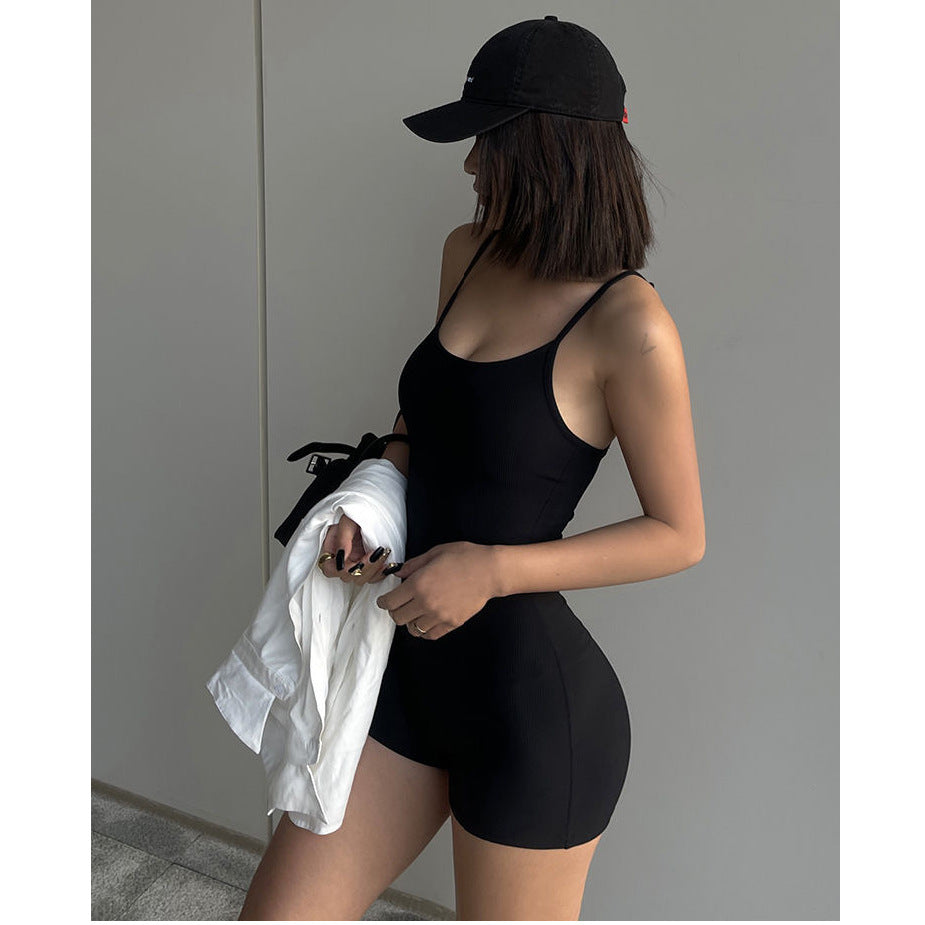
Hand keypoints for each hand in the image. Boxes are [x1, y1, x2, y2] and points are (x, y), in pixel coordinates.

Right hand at [318, 514, 395, 585]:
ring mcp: (355, 564)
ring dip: (375, 570)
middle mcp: (342, 561)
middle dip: (366, 568)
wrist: (369, 511)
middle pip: (349, 577)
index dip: (347, 569)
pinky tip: (389, 563)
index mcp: (332, 551)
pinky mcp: (368, 566)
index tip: (363, 557)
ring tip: (384, 554)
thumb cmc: (355, 514)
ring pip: (363, 579)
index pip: (332, 570)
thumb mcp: (347, 522)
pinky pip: (374, 576)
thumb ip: (343, 539)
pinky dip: (382, 572)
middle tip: (379, 553)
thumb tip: (341, 558)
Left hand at [374, 541, 499, 639]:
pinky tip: (427, 619)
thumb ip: (413, 565)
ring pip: (412, 629)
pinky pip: (430, 635)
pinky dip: (425, 630)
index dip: (383, 601)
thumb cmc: (464, 557)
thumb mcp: (435, 553)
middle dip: (395, 610)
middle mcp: (426, 603)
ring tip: (415, 611)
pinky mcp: (451, 623)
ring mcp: (439, 616)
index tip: (384, 600)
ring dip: (410, 620)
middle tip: (400, 603)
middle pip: (398, 618)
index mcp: (418, 584)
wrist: (490, 571)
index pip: (389, 602)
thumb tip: (397, 573)